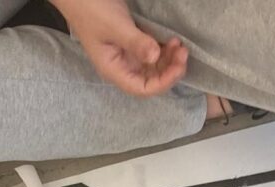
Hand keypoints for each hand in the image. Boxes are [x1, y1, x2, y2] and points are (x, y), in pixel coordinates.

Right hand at [55, 0, 187, 96]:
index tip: (178, 66)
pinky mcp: (131, 42)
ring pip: (153, 67)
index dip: (163, 82)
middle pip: (151, 80)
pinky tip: (171, 40)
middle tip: (183, 52)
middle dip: (169, 70)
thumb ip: (136, 43)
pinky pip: (151, 53)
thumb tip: (155, 57)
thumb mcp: (115, 26)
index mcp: (114, 70)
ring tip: (179, 44)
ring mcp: (127, 55)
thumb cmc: (91, 9)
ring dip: (168, 60)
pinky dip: (163, 49)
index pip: (142, 89)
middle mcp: (122, 67)